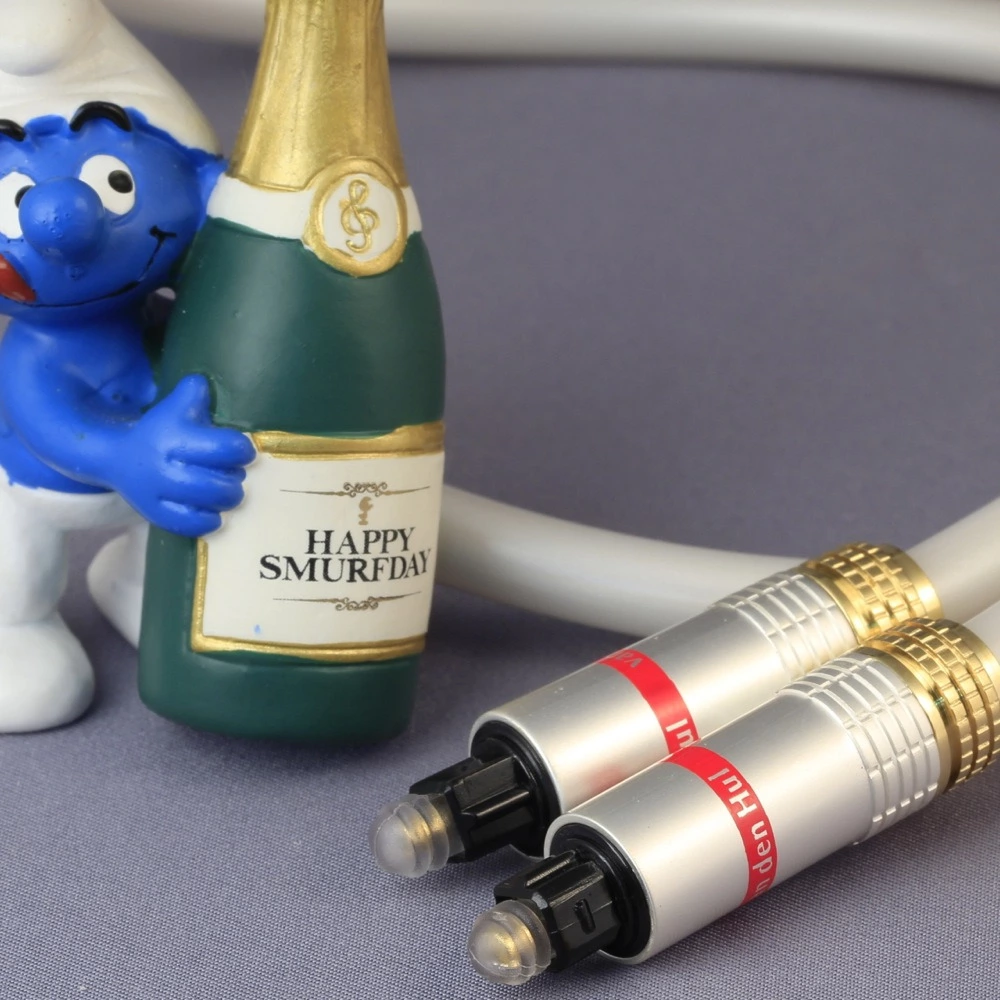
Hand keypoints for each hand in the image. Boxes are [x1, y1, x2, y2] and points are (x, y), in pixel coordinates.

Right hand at [116, 374, 255, 536]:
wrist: (115, 459)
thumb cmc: (157, 431)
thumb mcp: (174, 408)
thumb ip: (193, 394)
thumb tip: (204, 382)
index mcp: (175, 439)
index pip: (225, 448)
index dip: (242, 450)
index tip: (243, 451)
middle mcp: (166, 468)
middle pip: (220, 482)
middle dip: (236, 477)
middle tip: (236, 473)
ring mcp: (159, 494)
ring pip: (209, 503)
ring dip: (228, 498)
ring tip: (228, 490)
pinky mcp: (156, 514)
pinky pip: (190, 525)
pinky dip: (209, 520)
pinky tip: (215, 512)